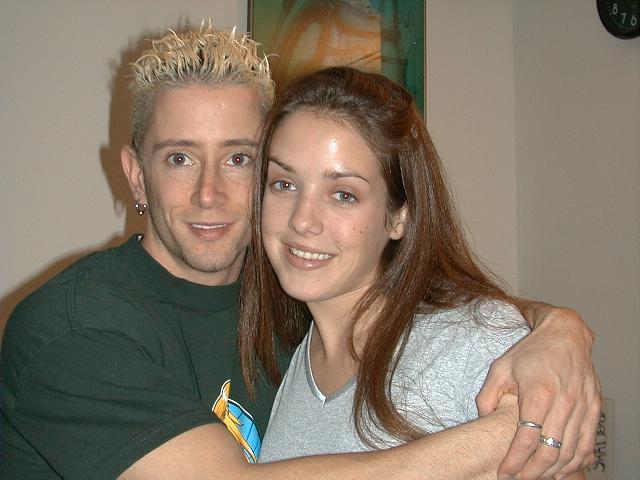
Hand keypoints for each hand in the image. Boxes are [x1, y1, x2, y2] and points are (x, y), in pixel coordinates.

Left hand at [476, 304, 600, 478]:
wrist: (565, 334)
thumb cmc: (531, 351)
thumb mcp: (500, 368)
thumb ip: (487, 395)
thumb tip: (483, 419)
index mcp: (538, 394)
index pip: (526, 439)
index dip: (514, 461)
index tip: (504, 473)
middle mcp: (564, 403)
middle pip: (550, 453)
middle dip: (532, 473)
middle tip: (518, 479)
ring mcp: (582, 408)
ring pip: (570, 453)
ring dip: (552, 471)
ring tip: (535, 477)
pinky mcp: (593, 409)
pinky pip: (587, 444)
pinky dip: (575, 462)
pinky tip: (561, 469)